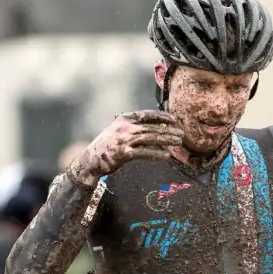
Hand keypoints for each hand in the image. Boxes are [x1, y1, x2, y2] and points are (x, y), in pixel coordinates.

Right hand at [70, 110, 184, 185]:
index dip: (163, 116)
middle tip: (182, 134)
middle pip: (152, 127)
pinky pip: (144, 152)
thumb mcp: (118, 130)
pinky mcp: (124, 153)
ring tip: (178, 143)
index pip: (147, 114)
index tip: (174, 119)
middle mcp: (125, 127)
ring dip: (166, 140)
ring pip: (151, 138)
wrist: (91, 159)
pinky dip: (157, 153)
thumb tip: (155, 127)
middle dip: (169, 130)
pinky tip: (167, 156)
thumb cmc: (107, 146)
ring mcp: (124, 140)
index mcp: (124, 119)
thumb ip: (134, 127)